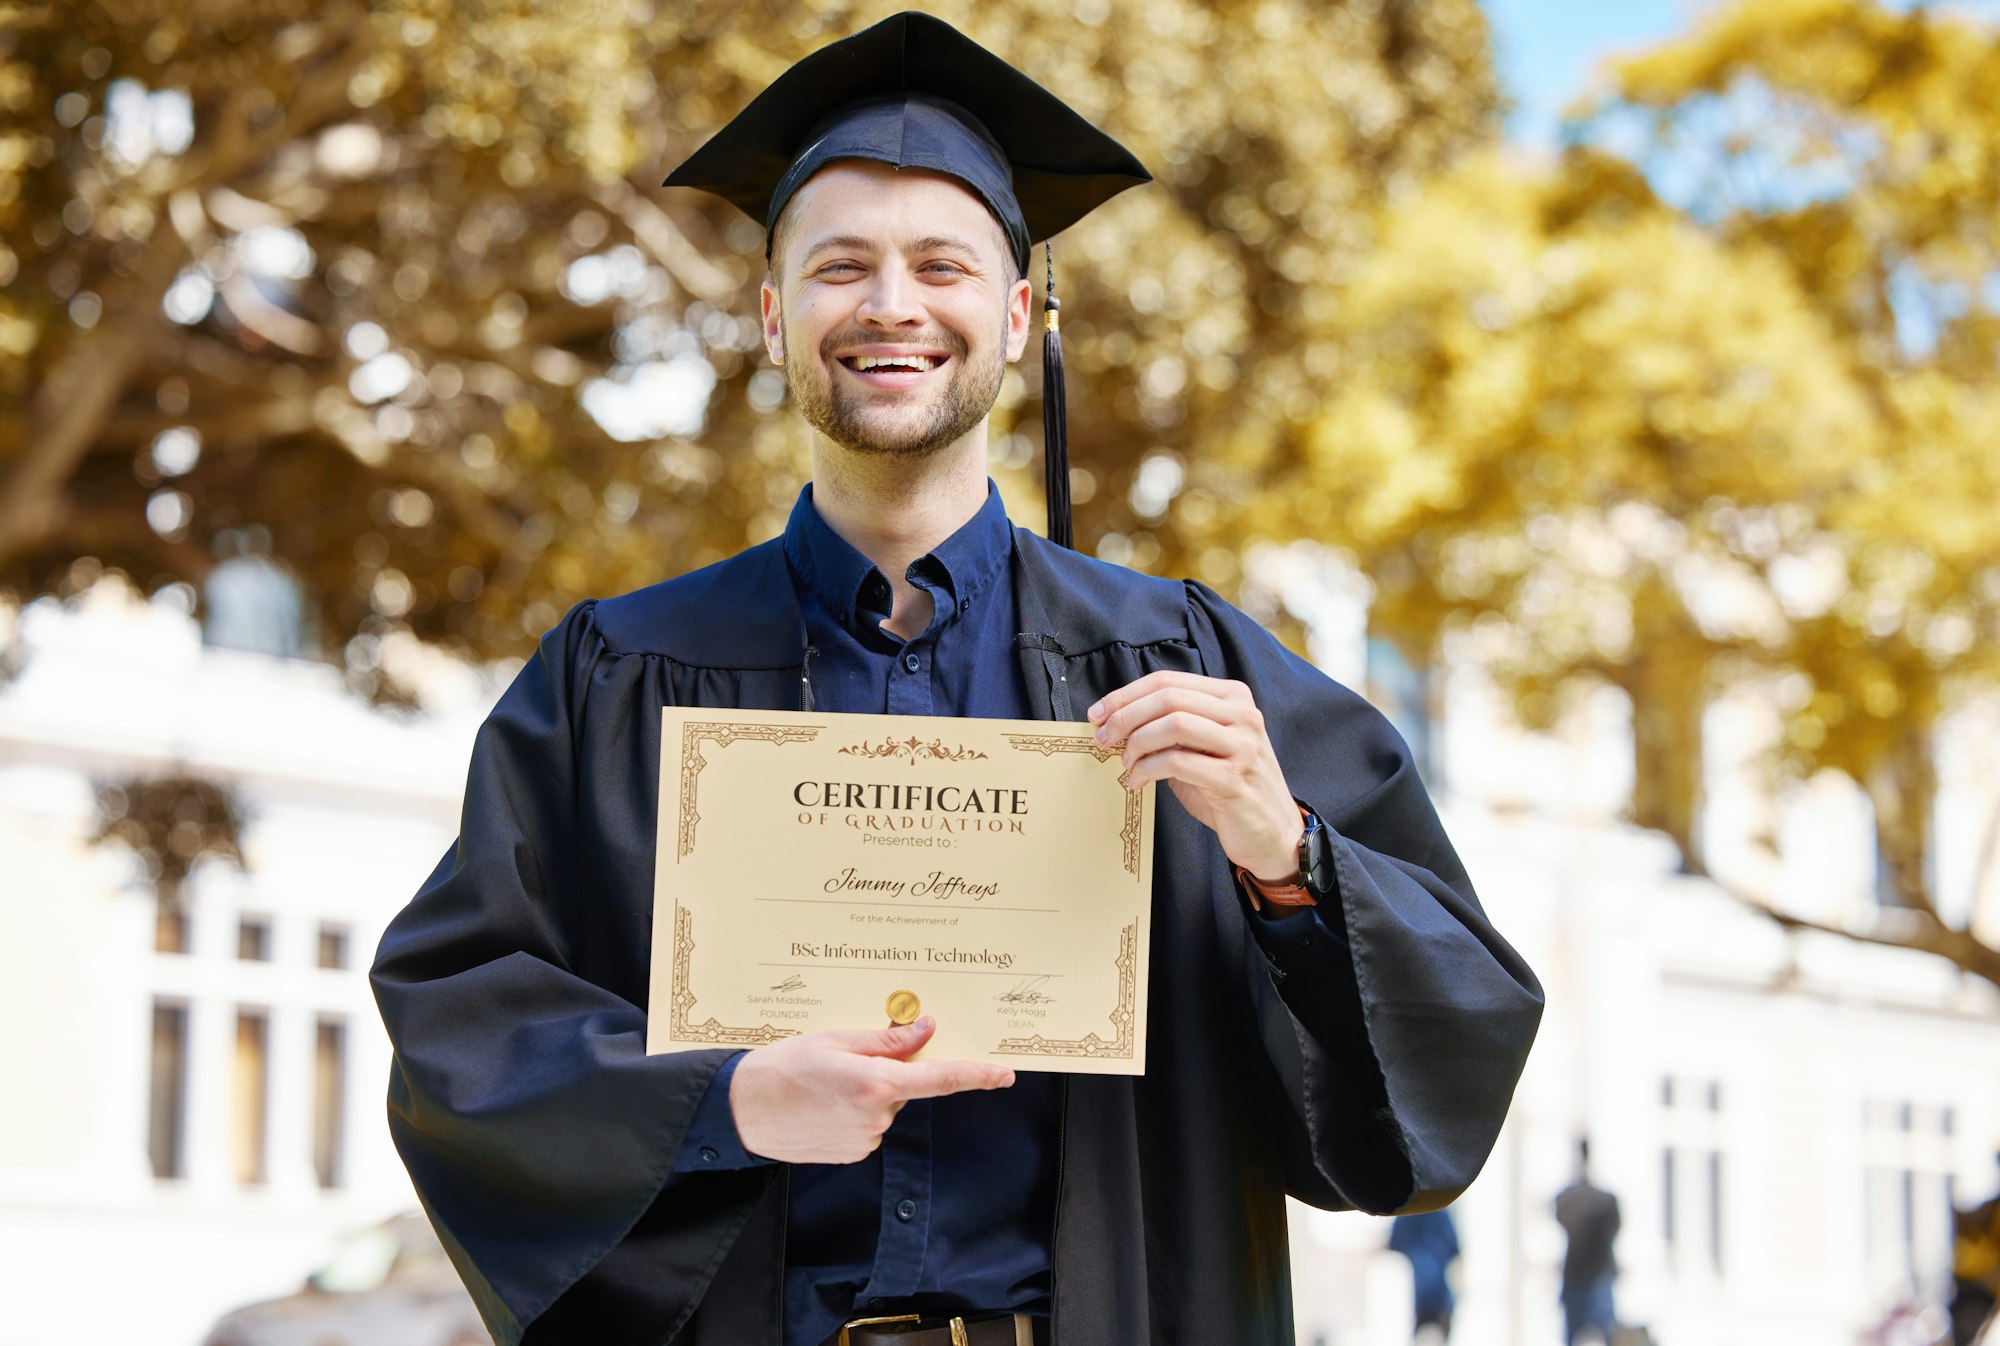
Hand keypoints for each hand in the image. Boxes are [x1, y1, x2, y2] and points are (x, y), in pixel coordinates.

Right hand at [728, 1017, 1014, 1163]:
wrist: (742, 1111)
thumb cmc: (784, 1068)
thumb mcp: (835, 1039)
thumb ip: (886, 1039)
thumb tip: (926, 1030)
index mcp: (876, 1082)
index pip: (941, 1079)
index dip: (976, 1075)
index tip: (1004, 1074)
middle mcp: (877, 1115)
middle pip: (906, 1086)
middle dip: (888, 1070)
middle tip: (845, 1059)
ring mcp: (866, 1138)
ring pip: (886, 1106)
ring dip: (868, 1091)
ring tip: (824, 1084)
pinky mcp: (853, 1153)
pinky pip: (869, 1125)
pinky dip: (855, 1111)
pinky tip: (824, 1105)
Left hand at [1088, 671, 1303, 881]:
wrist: (1272, 834)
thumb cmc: (1230, 788)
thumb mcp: (1204, 747)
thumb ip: (1173, 726)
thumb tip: (1118, 720)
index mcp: (1233, 698)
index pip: (1169, 680)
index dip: (1126, 694)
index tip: (1097, 714)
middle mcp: (1242, 715)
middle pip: (1168, 697)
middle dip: (1125, 716)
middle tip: (1103, 738)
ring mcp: (1242, 746)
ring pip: (1173, 724)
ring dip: (1137, 743)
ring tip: (1126, 763)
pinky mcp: (1233, 779)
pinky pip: (1176, 762)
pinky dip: (1147, 769)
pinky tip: (1137, 781)